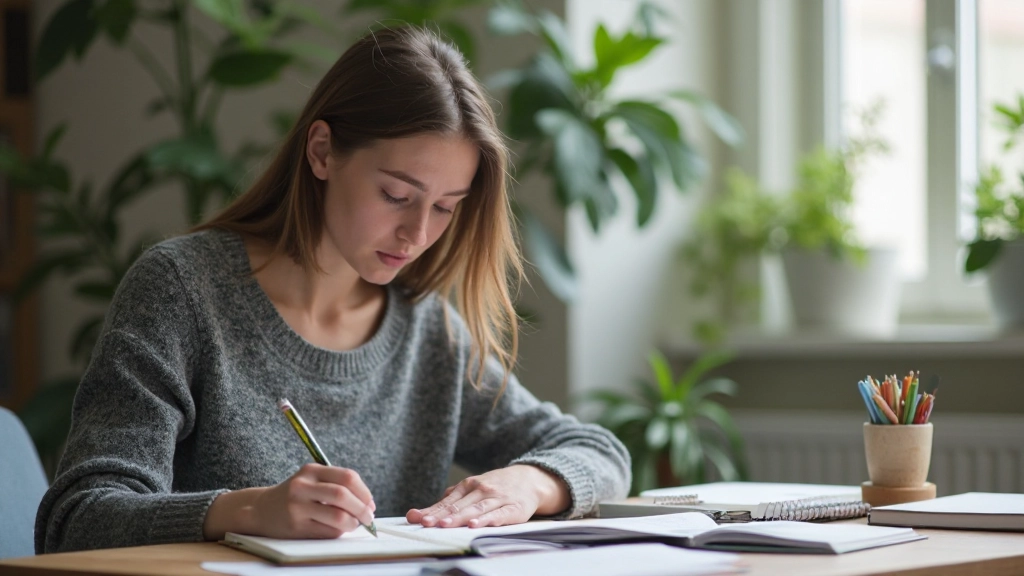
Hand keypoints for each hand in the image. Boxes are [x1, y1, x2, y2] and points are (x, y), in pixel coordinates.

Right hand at [204, 463, 375, 539]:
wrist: (260, 510)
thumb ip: (337, 486)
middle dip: (362, 509)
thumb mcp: (312, 480)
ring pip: (338, 517)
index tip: (370, 503)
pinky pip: (327, 532)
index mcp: (311, 470)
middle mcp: (302, 486)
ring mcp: (297, 507)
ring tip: (353, 525)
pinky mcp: (295, 526)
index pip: (347, 477)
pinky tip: (336, 530)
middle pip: (343, 495)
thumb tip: (368, 504)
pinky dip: (339, 532)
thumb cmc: (295, 496)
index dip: (364, 492)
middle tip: (369, 517)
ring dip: (352, 523)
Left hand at [406, 465, 569, 528]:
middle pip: (459, 506)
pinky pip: (499, 514)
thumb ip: (446, 502)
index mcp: (469, 485)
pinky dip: (487, 520)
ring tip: (446, 525)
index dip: (433, 511)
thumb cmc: (494, 487)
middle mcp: (482, 490)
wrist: (528, 479)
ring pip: (476, 509)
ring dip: (460, 517)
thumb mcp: (470, 489)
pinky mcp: (513, 509)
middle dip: (442, 516)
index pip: (447, 502)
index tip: (418, 519)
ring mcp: (497, 498)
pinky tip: (477, 525)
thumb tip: (417, 513)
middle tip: (427, 524)